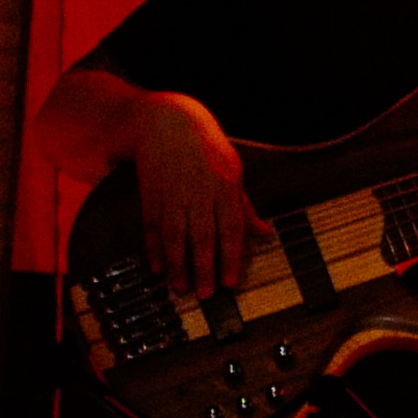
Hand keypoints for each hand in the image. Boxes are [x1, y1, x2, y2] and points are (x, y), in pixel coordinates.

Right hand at [129, 94, 265, 312]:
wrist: (167, 123)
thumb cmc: (207, 148)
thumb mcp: (233, 171)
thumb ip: (246, 207)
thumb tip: (267, 233)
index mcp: (225, 187)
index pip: (231, 229)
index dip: (230, 258)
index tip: (230, 283)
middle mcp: (199, 193)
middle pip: (202, 237)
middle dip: (204, 268)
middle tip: (205, 294)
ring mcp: (173, 195)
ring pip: (175, 236)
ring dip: (177, 264)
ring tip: (180, 287)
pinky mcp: (151, 195)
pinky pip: (152, 228)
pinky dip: (153, 249)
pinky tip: (157, 267)